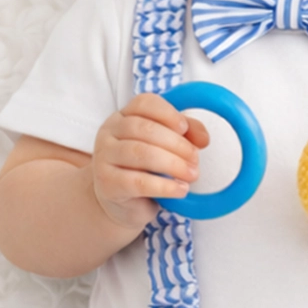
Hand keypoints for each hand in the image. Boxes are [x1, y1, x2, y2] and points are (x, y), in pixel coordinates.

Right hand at [91, 93, 209, 230]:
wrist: (122, 204)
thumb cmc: (145, 170)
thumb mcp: (166, 147)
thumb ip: (186, 135)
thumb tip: (203, 138)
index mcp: (122, 117)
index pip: (143, 103)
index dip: (167, 113)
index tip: (184, 128)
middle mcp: (108, 133)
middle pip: (144, 128)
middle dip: (176, 144)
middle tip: (195, 159)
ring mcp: (104, 158)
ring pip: (141, 153)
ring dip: (173, 164)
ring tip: (191, 175)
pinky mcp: (108, 184)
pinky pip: (139, 182)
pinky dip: (164, 186)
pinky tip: (180, 190)